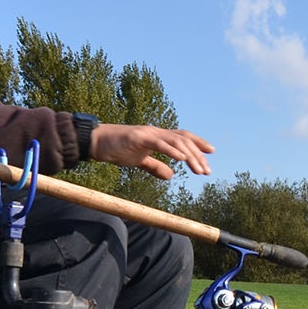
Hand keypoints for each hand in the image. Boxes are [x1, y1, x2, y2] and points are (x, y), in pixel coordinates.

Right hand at [86, 124, 214, 178]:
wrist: (96, 143)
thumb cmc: (117, 150)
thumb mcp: (140, 161)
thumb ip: (155, 167)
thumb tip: (171, 176)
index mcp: (158, 137)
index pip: (183, 137)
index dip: (198, 143)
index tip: (211, 153)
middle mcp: (156, 132)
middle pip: (184, 140)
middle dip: (198, 155)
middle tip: (207, 171)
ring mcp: (148, 133)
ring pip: (176, 142)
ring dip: (190, 156)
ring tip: (199, 170)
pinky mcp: (138, 137)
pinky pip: (159, 143)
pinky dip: (172, 151)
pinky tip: (182, 160)